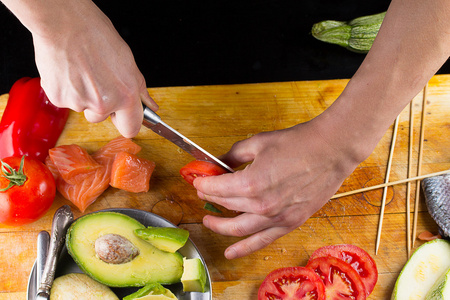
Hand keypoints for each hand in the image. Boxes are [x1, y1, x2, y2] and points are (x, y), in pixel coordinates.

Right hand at [31, 1, 157, 137]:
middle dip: (100, 108)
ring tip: (82, 71)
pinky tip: (69, 71)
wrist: (65, 23)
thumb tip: (151, 106)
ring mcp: (80, 103)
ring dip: (82, 95)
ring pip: (82, 108)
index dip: (125, 122)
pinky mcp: (59, 99)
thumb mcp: (128, 63)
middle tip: (96, 82)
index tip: (121, 116)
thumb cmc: (97, 36)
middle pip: (101, 119)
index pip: (131, 128)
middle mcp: (104, 104)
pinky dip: (66, 89)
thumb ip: (139, 89)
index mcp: (126, 96)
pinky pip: (65, 100)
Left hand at [193, 117, 362, 258]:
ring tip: (209, 222)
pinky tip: (230, 252)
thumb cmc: (299, 143)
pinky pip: (261, 241)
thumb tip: (218, 163)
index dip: (203, 184)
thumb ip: (234, 155)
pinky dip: (244, 248)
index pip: (216, 189)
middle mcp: (261, 205)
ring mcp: (276, 218)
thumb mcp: (258, 142)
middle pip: (225, 206)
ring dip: (219, 226)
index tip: (198, 181)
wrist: (331, 150)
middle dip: (210, 199)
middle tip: (203, 194)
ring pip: (238, 229)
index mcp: (251, 183)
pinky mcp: (290, 223)